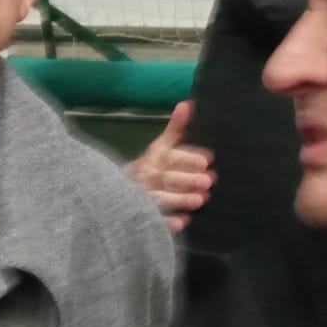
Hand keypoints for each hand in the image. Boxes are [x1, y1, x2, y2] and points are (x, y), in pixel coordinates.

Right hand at [127, 101, 213, 230]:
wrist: (118, 191)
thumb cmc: (151, 166)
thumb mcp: (161, 146)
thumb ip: (175, 128)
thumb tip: (188, 104)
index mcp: (153, 158)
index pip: (170, 157)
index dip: (187, 158)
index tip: (206, 160)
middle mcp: (147, 177)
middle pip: (166, 178)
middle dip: (187, 179)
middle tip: (208, 181)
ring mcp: (144, 197)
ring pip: (161, 198)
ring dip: (180, 199)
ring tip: (200, 200)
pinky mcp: (143, 216)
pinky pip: (154, 220)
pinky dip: (167, 222)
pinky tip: (182, 222)